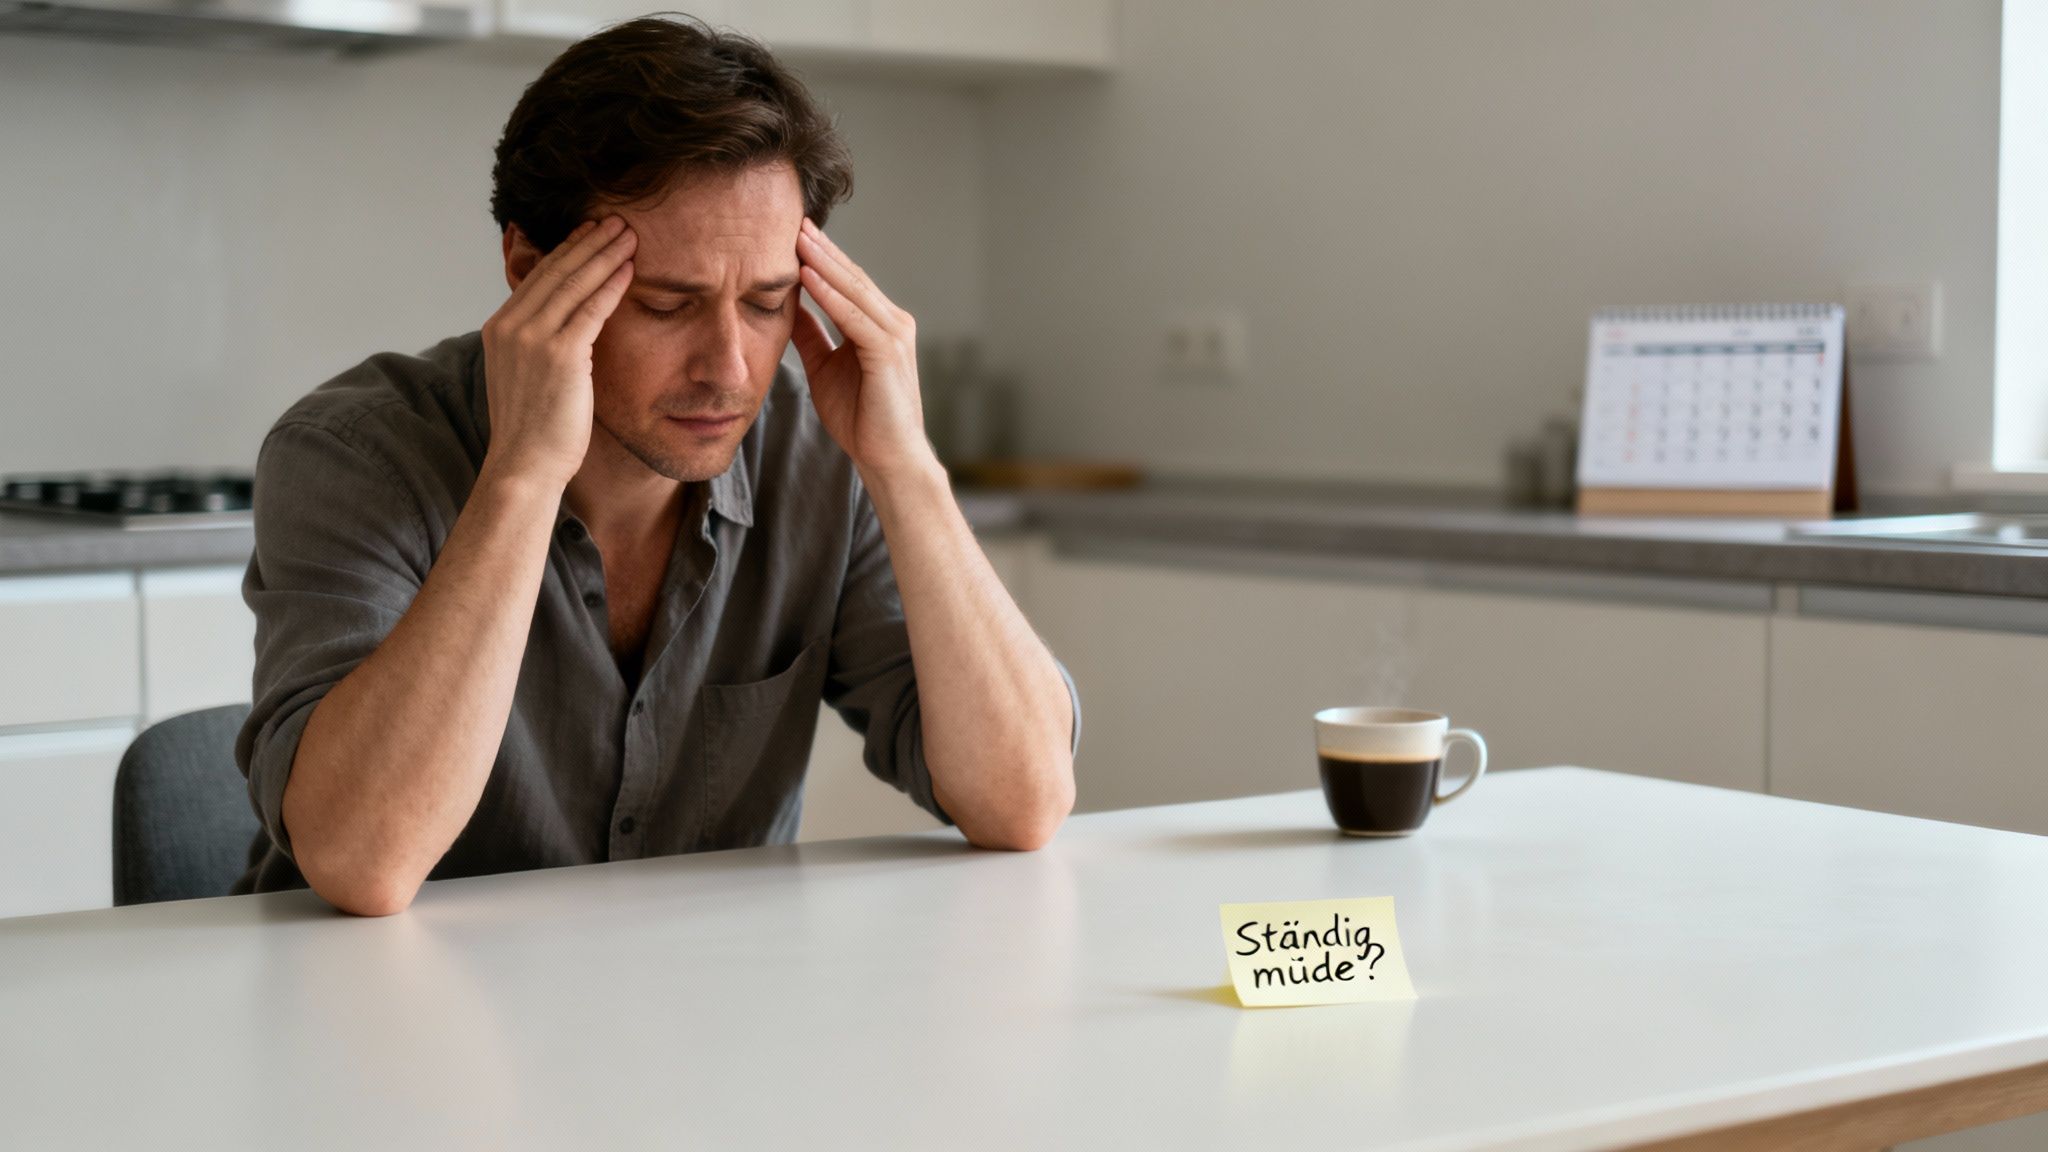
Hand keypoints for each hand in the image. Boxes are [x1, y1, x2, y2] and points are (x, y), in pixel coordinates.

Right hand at [479, 216, 636, 489]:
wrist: (524, 466)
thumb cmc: (534, 431)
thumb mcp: (528, 376)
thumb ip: (540, 346)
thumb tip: (567, 329)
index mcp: (499, 329)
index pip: (538, 277)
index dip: (567, 251)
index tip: (590, 233)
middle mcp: (510, 326)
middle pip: (555, 270)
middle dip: (589, 241)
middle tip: (616, 220)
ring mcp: (531, 338)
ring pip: (574, 283)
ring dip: (604, 254)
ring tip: (629, 233)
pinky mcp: (559, 354)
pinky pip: (591, 309)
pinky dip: (611, 285)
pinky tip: (629, 269)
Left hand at [792, 218, 937, 485]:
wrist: (888, 459)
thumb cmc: (861, 419)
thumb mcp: (824, 367)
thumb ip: (811, 335)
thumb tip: (788, 304)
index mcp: (879, 324)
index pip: (846, 281)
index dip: (820, 256)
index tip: (791, 232)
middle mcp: (892, 323)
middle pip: (851, 276)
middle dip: (821, 248)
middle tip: (794, 219)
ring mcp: (894, 336)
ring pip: (853, 289)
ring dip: (823, 262)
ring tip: (796, 237)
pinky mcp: (888, 353)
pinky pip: (854, 317)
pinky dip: (830, 295)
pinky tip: (807, 276)